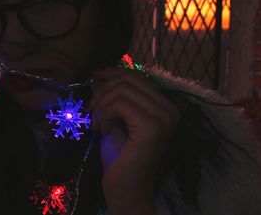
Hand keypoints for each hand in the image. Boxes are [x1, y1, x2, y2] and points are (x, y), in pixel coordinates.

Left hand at [88, 67, 178, 214]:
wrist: (125, 188)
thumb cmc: (120, 155)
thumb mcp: (116, 117)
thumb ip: (113, 96)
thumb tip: (99, 74)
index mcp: (165, 105)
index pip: (137, 76)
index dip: (112, 73)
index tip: (93, 78)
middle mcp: (170, 109)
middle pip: (129, 79)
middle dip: (103, 90)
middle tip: (91, 109)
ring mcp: (164, 117)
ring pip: (122, 90)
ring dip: (101, 104)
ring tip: (96, 123)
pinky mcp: (152, 127)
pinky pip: (120, 104)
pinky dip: (104, 114)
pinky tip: (101, 130)